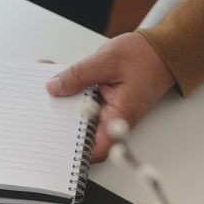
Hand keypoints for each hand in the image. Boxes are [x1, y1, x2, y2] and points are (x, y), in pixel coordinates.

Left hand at [46, 32, 174, 161]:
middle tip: (41, 113)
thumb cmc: (145, 57)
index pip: (98, 147)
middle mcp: (113, 119)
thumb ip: (79, 75)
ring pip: (79, 119)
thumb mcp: (106, 60)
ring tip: (46, 91)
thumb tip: (55, 88)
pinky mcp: (103, 103)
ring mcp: (107, 112)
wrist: (162, 51)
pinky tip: (57, 82)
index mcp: (119, 115)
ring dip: (62, 107)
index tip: (55, 143)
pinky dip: (69, 95)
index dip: (77, 152)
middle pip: (83, 134)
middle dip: (60, 125)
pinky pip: (82, 105)